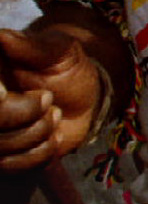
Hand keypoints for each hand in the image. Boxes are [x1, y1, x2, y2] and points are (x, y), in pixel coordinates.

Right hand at [0, 28, 104, 170]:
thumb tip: (2, 37)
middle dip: (25, 115)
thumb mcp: (58, 50)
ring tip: (53, 114)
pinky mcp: (0, 157)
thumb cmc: (66, 67)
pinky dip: (38, 154)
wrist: (83, 99)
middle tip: (49, 100)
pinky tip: (50, 136)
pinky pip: (10, 167)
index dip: (3, 104)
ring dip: (36, 134)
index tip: (16, 93)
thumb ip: (33, 46)